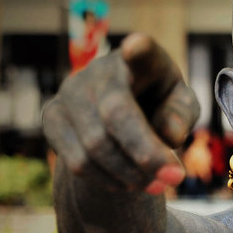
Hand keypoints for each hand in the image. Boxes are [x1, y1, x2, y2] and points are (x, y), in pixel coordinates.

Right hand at [43, 33, 199, 195]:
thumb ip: (181, 115)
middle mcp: (98, 70)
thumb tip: (169, 135)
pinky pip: (77, 162)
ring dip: (129, 175)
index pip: (140, 51)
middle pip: (116, 116)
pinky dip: (107, 181)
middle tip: (175, 179)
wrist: (118, 114)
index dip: (138, 50)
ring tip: (156, 185)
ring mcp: (69, 91)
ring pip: (94, 147)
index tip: (136, 47)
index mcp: (141, 59)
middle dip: (146, 155)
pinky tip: (127, 183)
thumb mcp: (180, 106)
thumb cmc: (158, 104)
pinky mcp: (51, 117)